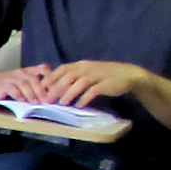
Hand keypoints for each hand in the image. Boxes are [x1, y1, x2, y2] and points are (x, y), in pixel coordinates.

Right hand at [0, 64, 53, 100]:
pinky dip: (19, 95)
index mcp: (27, 71)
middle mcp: (21, 73)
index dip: (50, 76)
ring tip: (37, 102)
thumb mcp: (22, 81)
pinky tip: (23, 101)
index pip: (42, 70)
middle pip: (34, 80)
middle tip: (48, 100)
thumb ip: (34, 85)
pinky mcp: (3, 84)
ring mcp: (12, 78)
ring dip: (32, 94)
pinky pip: (13, 89)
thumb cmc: (7, 83)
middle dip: (42, 91)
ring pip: (24, 85)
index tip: (57, 87)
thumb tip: (50, 95)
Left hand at [32, 60, 154, 106]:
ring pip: (79, 83)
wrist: (129, 75)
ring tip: (62, 103)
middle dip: (56, 87)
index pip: (63, 69)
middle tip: (48, 98)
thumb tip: (57, 85)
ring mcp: (97, 75)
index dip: (52, 77)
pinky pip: (93, 91)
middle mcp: (88, 68)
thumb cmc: (105, 75)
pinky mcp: (106, 84)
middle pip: (68, 76)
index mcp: (82, 64)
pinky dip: (85, 98)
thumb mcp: (88, 72)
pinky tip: (80, 105)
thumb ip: (74, 76)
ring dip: (69, 93)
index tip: (42, 86)